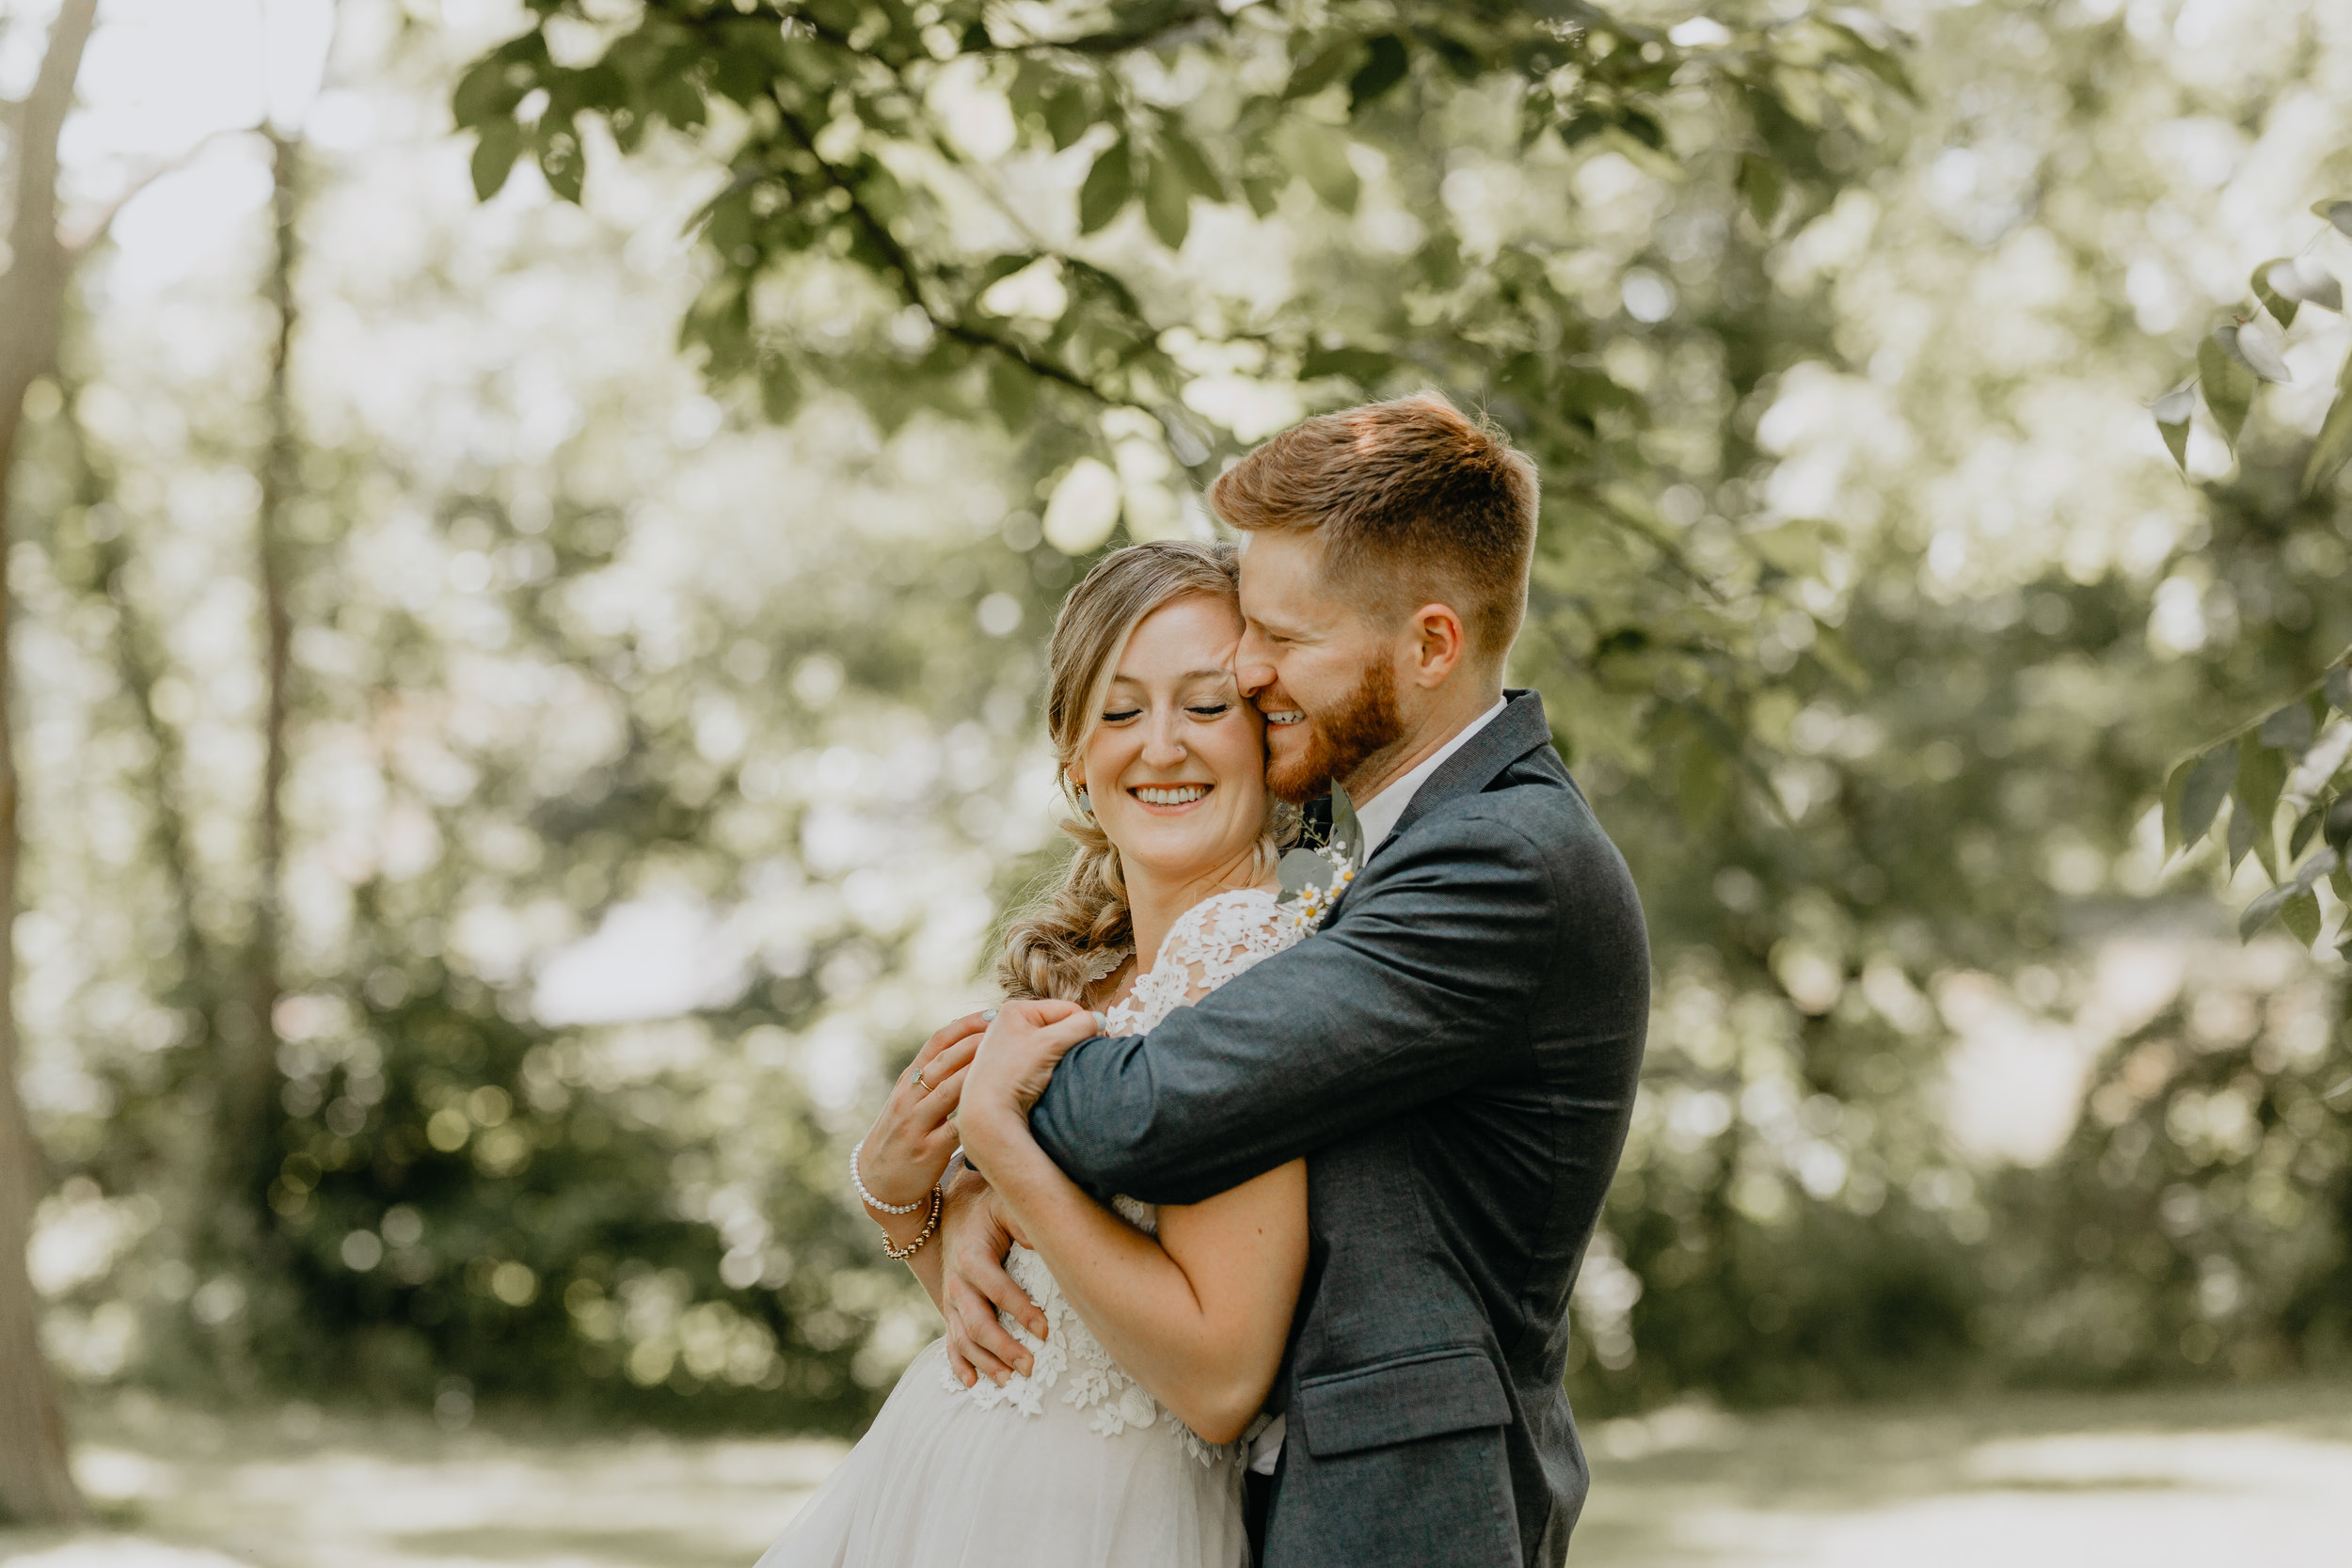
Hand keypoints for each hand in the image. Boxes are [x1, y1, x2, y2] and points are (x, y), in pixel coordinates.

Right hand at [856, 1011, 988, 1211]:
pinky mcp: (926, 1151)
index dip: (964, 1025)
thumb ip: (934, 1077)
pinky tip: (999, 1106)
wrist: (876, 1183)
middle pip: (944, 1061)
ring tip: (1009, 1060)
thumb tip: (974, 1046)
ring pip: (949, 1090)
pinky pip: (954, 1129)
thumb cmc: (903, 1136)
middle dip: (977, 1042)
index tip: (992, 1014)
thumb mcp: (910, 1101)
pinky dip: (976, 1115)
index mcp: (908, 1081)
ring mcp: (915, 1123)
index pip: (936, 1042)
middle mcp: (909, 1097)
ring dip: (978, 1072)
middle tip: (1008, 1030)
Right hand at [938, 1166, 1046, 1387]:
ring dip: (985, 1362)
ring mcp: (951, 1299)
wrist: (956, 1207)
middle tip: (1030, 1367)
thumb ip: (1025, 1221)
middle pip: (978, 1323)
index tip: (1045, 1331)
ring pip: (964, 1338)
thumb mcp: (1007, 1204)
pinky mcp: (951, 1308)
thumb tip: (1048, 1244)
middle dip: (1003, 1348)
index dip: (1021, 1311)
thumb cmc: (989, 1207)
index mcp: (972, 1257)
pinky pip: (951, 1341)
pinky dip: (959, 1364)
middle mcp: (957, 1282)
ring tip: (1009, 1380)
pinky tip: (972, 1383)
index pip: (998, 1290)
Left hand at [962, 998, 1104, 1134]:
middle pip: (1057, 1026)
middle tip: (1076, 1059)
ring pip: (1050, 1045)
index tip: (1094, 1044)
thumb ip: (1080, 1026)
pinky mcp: (1010, 1069)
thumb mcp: (1051, 1043)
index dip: (1083, 1025)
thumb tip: (1099, 1021)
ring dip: (1061, 1056)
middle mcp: (1008, 1025)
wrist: (986, 1115)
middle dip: (1071, 1041)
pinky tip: (1047, 1080)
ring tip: (1060, 1071)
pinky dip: (1049, 1069)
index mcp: (1015, 1010)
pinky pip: (1041, 1061)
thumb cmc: (1013, 1073)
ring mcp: (1008, 1048)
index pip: (1066, 1009)